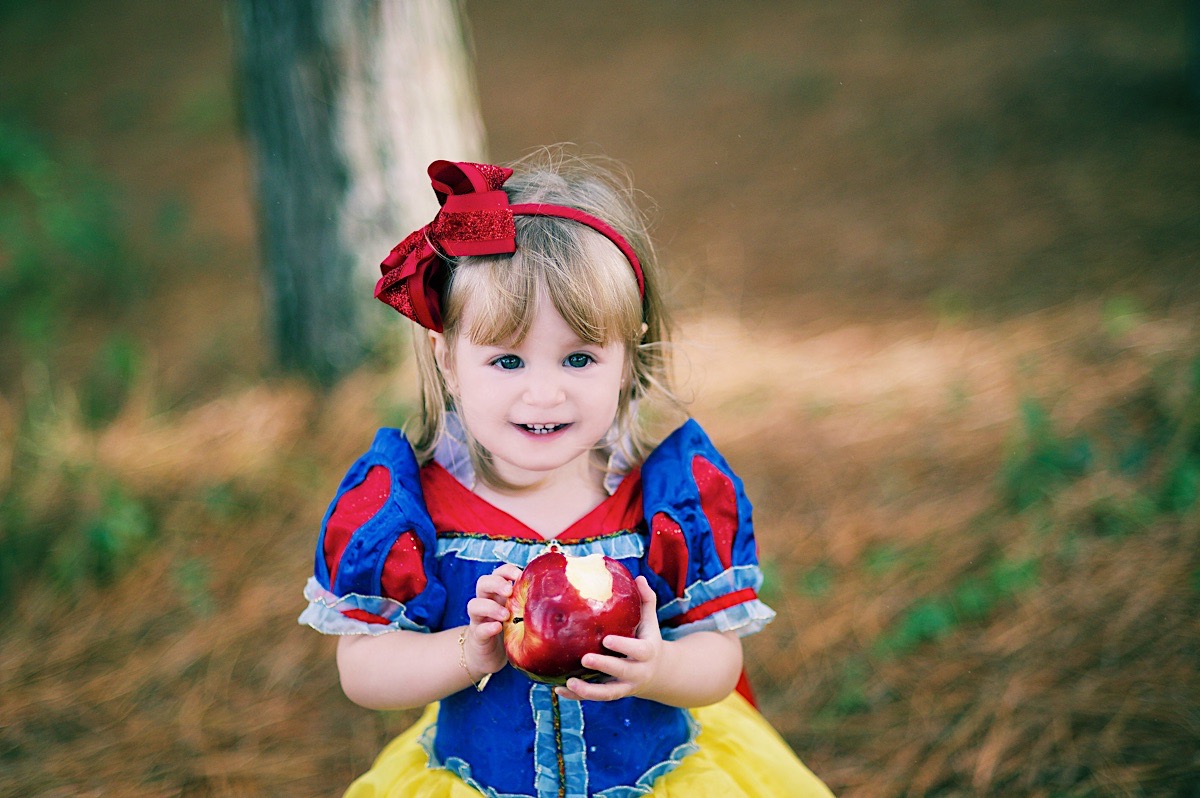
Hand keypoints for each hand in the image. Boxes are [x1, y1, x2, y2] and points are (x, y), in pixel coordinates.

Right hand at [464, 563, 521, 676]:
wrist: (489, 654)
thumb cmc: (509, 629)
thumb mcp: (520, 613)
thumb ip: (529, 603)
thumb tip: (556, 594)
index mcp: (498, 593)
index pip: (498, 573)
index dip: (507, 571)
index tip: (519, 575)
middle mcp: (486, 601)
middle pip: (482, 583)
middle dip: (496, 583)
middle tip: (509, 591)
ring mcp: (479, 619)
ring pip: (474, 604)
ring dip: (490, 607)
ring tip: (506, 615)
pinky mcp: (477, 636)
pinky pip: (478, 629)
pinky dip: (487, 628)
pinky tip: (497, 628)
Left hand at [555, 576, 662, 701]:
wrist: (657, 671)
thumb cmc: (646, 637)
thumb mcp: (650, 621)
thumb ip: (646, 600)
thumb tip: (638, 578)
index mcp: (647, 652)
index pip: (638, 650)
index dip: (623, 646)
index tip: (606, 639)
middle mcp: (637, 672)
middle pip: (622, 672)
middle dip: (604, 666)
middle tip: (584, 658)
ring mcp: (624, 686)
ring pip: (607, 693)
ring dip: (588, 690)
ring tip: (569, 682)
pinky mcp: (611, 693)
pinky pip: (594, 698)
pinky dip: (577, 696)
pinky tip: (559, 689)